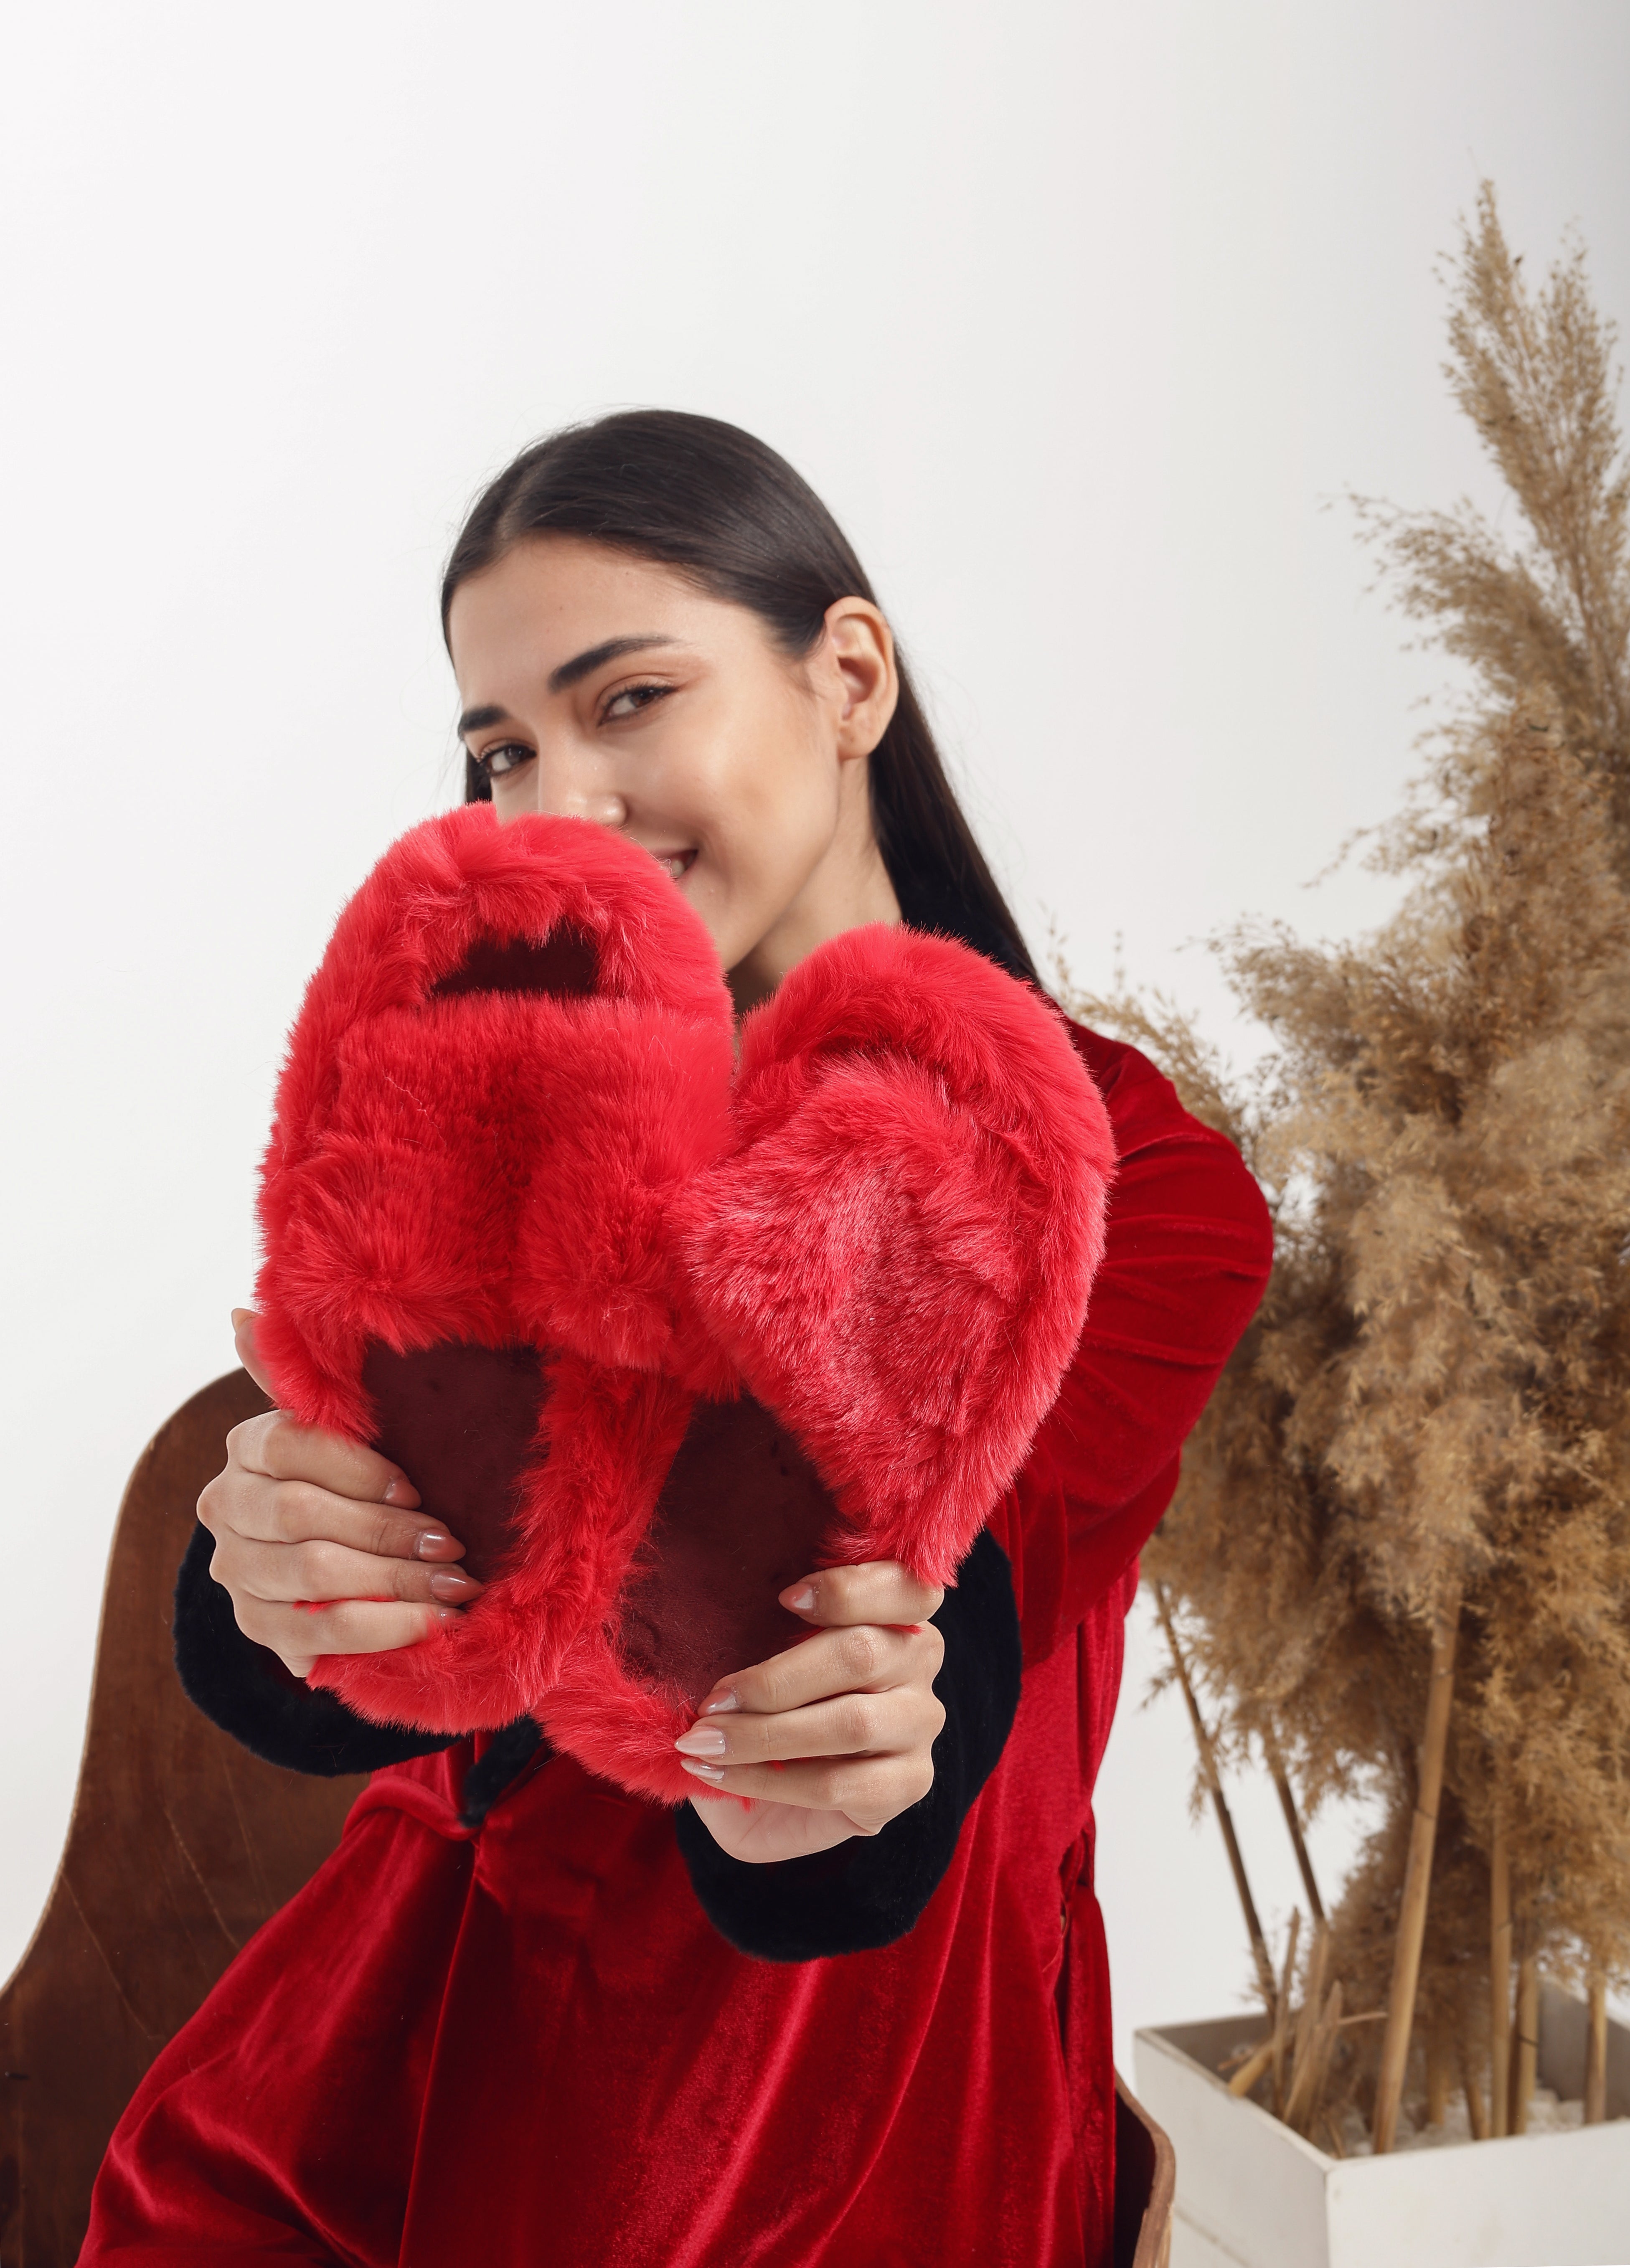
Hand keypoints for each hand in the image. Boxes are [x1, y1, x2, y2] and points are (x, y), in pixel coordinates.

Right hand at [196, 1309, 482, 1677]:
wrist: (348, 1550)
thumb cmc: (362, 1472)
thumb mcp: (347, 1422)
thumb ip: (298, 1376)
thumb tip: (241, 1314)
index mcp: (247, 1447)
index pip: (289, 1447)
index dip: (356, 1469)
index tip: (417, 1485)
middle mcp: (226, 1507)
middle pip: (303, 1517)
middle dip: (388, 1533)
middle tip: (455, 1545)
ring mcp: (237, 1572)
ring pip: (312, 1576)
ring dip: (395, 1583)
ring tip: (458, 1587)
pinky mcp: (259, 1629)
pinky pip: (318, 1634)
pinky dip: (381, 1631)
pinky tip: (433, 1626)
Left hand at [676, 1563, 945, 1864]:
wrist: (770, 1794)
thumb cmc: (765, 1706)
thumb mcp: (759, 1656)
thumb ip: (756, 1634)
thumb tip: (702, 1626)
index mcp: (894, 1611)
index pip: (904, 1587)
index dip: (848, 1590)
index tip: (784, 1599)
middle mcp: (918, 1663)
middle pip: (862, 1654)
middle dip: (774, 1679)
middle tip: (711, 1701)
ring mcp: (920, 1726)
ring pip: (852, 1723)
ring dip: (764, 1734)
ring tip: (702, 1741)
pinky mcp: (908, 1785)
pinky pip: (837, 1784)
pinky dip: (766, 1779)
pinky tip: (717, 1774)